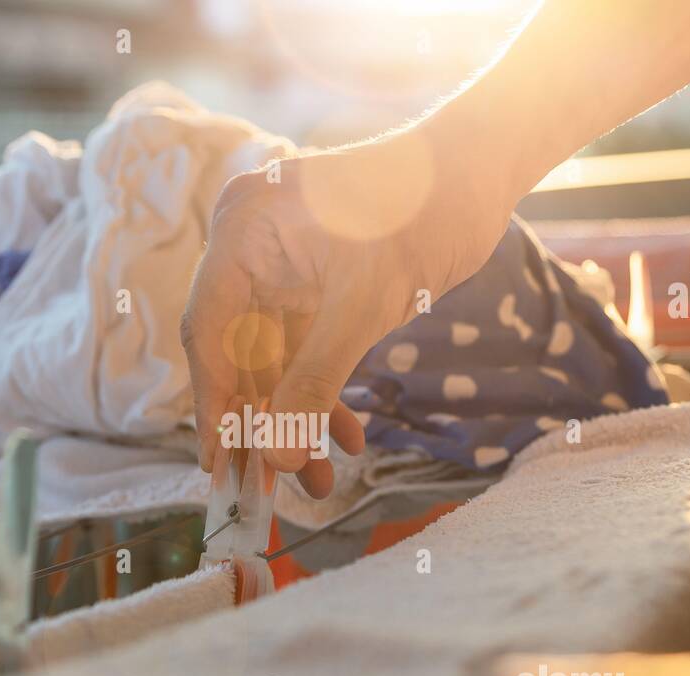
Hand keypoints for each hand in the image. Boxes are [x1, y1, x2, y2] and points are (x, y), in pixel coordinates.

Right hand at [181, 136, 507, 497]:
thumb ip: (315, 383)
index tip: (219, 464)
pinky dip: (325, 392)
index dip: (213, 403)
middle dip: (260, 423)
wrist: (480, 171)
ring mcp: (283, 265)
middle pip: (239, 352)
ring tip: (315, 481)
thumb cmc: (419, 213)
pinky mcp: (316, 282)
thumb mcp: (362, 306)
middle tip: (263, 491)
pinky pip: (308, 349)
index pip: (209, 331)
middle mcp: (250, 247)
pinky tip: (348, 438)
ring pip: (276, 360)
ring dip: (296, 419)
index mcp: (241, 231)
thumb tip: (278, 459)